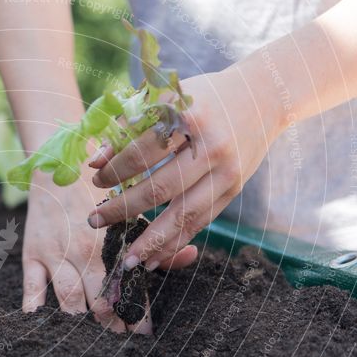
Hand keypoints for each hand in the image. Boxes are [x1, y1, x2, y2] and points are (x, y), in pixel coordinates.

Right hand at [22, 166, 196, 332]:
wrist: (58, 167)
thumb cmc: (100, 194)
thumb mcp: (132, 213)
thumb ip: (159, 240)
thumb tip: (191, 256)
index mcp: (114, 244)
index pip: (130, 287)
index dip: (139, 315)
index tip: (145, 335)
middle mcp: (86, 252)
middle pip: (100, 300)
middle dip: (111, 325)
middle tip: (119, 343)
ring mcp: (57, 254)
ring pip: (70, 299)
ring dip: (80, 322)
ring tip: (89, 341)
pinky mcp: (32, 253)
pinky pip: (31, 285)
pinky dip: (35, 306)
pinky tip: (41, 323)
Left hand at [86, 65, 282, 270]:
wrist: (263, 97)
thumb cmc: (203, 97)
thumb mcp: (166, 99)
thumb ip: (128, 127)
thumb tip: (94, 162)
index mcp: (189, 117)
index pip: (143, 151)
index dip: (115, 169)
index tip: (96, 180)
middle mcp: (210, 147)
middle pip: (160, 188)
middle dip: (123, 209)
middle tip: (93, 221)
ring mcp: (225, 172)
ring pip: (183, 215)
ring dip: (152, 241)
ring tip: (127, 259)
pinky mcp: (233, 190)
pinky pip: (200, 223)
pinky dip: (176, 243)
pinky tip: (153, 258)